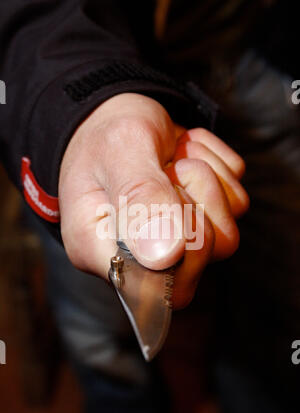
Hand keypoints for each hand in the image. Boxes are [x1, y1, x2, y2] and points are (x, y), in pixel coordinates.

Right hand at [59, 93, 248, 308]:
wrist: (119, 114)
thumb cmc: (107, 134)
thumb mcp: (119, 152)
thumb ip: (140, 199)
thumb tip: (165, 257)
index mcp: (100, 249)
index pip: (154, 288)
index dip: (179, 243)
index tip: (167, 190)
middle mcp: (139, 256)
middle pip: (201, 261)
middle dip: (196, 202)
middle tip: (167, 169)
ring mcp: (174, 243)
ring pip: (227, 235)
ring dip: (209, 182)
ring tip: (174, 159)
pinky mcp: (200, 221)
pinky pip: (236, 204)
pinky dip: (219, 170)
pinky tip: (185, 157)